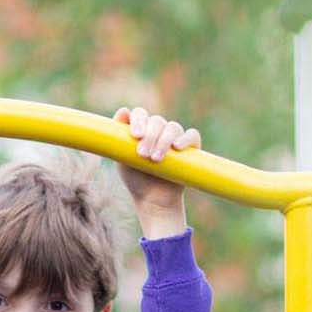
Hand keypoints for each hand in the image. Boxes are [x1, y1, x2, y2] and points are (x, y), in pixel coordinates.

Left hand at [112, 106, 199, 232]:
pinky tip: (177, 147)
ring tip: (156, 159)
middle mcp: (159, 130)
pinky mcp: (190, 148)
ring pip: (172, 128)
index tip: (136, 135)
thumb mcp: (123, 160)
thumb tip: (123, 111)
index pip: (140, 114)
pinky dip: (186, 138)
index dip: (138, 120)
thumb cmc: (136, 179)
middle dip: (149, 136)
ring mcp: (175, 138)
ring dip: (164, 140)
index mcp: (142, 129)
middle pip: (156, 121)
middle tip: (143, 154)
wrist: (153, 201)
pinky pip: (192, 135)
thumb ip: (119, 138)